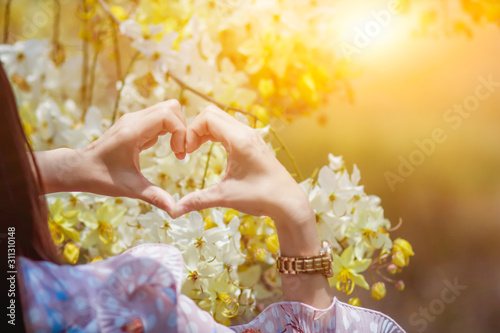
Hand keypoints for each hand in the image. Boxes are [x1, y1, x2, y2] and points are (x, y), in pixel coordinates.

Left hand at [37, 100, 185, 216]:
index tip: (179, 153)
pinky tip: (165, 148)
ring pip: (166, 110)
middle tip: (180, 150)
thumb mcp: (130, 188)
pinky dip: (169, 130)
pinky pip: (159, 118)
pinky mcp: (134, 123)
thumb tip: (176, 211)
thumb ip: (155, 196)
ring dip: (177, 128)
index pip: (168, 115)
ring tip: (175, 151)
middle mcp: (134, 120)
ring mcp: (133, 119)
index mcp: (133, 131)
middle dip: (182, 127)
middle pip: (171, 107)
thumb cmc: (101, 177)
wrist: (78, 168)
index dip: (181, 131)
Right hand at [173, 105, 312, 223]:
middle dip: (194, 128)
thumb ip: (197, 200)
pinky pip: (228, 127)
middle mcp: (245, 132)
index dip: (190, 131)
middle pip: (211, 113)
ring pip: (220, 119)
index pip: (206, 118)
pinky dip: (214, 133)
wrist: (287, 202)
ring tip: (194, 149)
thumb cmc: (261, 197)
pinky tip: (208, 149)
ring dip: (203, 130)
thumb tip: (174, 211)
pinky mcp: (252, 142)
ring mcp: (250, 135)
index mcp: (239, 140)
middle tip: (187, 150)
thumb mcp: (225, 197)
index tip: (185, 152)